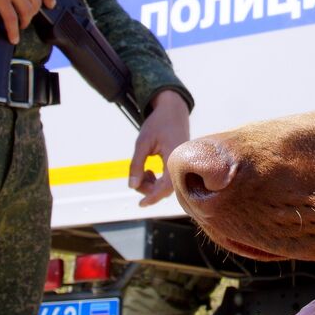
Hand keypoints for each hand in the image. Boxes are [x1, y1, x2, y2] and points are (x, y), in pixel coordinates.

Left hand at [129, 90, 190, 206]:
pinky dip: (158, 180)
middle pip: (166, 189)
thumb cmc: (158, 123)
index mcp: (174, 158)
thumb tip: (131, 186)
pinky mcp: (180, 163)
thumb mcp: (142, 142)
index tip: (141, 205)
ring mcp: (183, 164)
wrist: (173, 109)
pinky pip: (170, 179)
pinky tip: (150, 170)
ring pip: (168, 185)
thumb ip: (136, 164)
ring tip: (144, 170)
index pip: (166, 187)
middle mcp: (181, 163)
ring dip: (153, 184)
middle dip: (149, 188)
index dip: (153, 197)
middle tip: (137, 176)